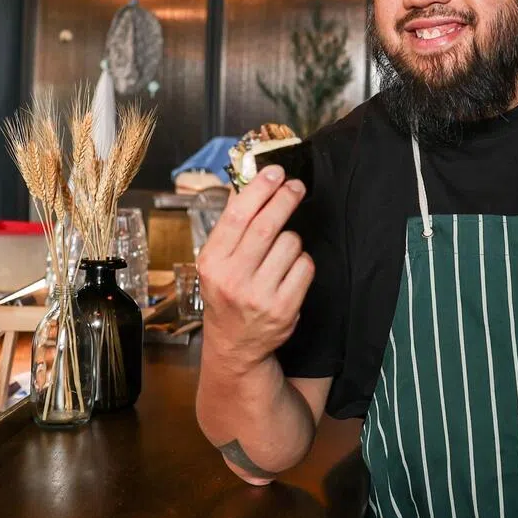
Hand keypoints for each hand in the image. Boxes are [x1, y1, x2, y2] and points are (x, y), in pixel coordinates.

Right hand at [196, 166, 314, 368]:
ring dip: (292, 239)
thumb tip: (247, 185)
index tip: (275, 172)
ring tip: (281, 252)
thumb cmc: (227, 293)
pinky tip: (290, 271)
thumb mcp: (216, 262)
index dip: (259, 189)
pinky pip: (305, 266)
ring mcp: (259, 295)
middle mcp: (232, 279)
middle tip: (296, 186)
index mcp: (212, 262)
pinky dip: (302, 262)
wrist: (236, 345)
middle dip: (286, 199)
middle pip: (267, 226)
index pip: (237, 216)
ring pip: (290, 244)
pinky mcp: (284, 308)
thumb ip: (230, 226)